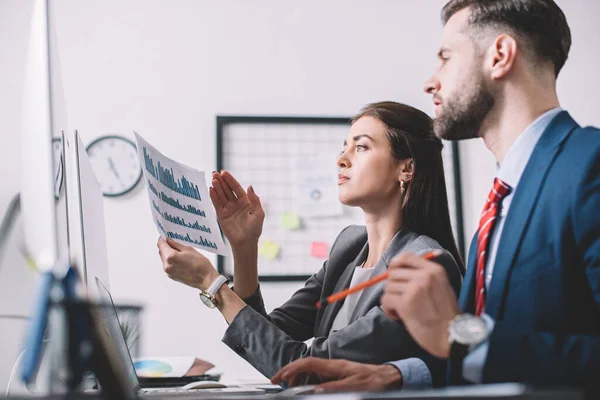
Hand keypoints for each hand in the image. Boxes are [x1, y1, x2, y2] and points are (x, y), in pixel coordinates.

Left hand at [157, 237, 218, 289]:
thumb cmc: (200, 265)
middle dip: (166, 246)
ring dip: (168, 254)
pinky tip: (180, 260)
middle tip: (175, 243)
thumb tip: (169, 240)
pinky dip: (171, 261)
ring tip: (180, 252)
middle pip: (161, 251)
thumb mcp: (189, 249)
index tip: (166, 236)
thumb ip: (176, 244)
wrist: (205, 279)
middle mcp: (167, 265)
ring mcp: (168, 271)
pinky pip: (167, 265)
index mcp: (171, 257)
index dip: (163, 239)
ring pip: (164, 258)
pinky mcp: (171, 276)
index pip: (161, 244)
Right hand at [209, 171, 264, 247]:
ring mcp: (228, 209)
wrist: (246, 243)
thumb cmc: (255, 229)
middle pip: (227, 189)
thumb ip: (255, 200)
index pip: (236, 188)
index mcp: (246, 201)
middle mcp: (236, 203)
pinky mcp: (221, 215)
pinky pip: (217, 204)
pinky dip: (213, 197)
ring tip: (212, 179)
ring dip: (217, 187)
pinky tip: (210, 189)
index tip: (224, 172)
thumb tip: (249, 186)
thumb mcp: (259, 213)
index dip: (230, 180)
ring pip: (221, 195)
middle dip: (221, 181)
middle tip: (215, 173)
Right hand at [271, 358, 401, 392]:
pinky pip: (318, 376)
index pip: (307, 363)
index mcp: (334, 366)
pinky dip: (308, 382)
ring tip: (291, 388)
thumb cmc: (373, 381)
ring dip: (299, 379)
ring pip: (310, 371)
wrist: (387, 378)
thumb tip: (314, 390)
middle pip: (305, 366)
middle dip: (290, 373)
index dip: (291, 369)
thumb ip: (332, 387)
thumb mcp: (353, 387)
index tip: (280, 377)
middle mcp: (332, 366)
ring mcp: (334, 370)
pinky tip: (306, 389)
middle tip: (279, 383)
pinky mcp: (337, 375)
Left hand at [381, 252, 460, 358]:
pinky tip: (398, 315)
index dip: (395, 264)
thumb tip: (399, 271)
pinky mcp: (405, 303)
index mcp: (434, 270)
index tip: (393, 272)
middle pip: (393, 273)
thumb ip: (425, 277)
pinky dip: (388, 309)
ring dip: (391, 299)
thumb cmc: (446, 315)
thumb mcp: (442, 287)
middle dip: (393, 287)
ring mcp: (414, 289)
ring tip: (401, 309)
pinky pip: (386, 300)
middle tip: (400, 299)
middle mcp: (424, 276)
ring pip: (388, 287)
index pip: (407, 257)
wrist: (452, 336)